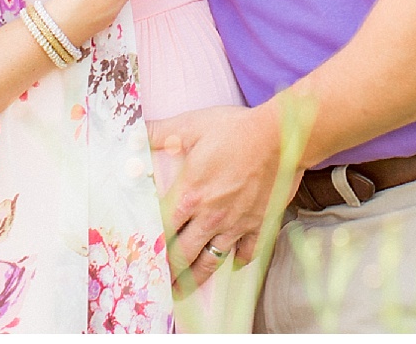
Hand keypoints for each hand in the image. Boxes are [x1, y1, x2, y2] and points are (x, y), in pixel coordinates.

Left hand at [149, 103, 298, 288]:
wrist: (281, 137)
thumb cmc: (235, 130)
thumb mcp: (192, 126)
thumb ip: (159, 133)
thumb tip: (133, 133)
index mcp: (189, 196)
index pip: (162, 231)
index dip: (150, 247)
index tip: (141, 258)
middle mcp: (210, 217)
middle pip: (183, 254)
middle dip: (168, 272)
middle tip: (159, 284)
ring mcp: (235, 224)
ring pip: (211, 261)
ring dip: (195, 278)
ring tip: (184, 290)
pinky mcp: (259, 225)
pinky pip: (247, 252)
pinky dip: (238, 260)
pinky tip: (232, 264)